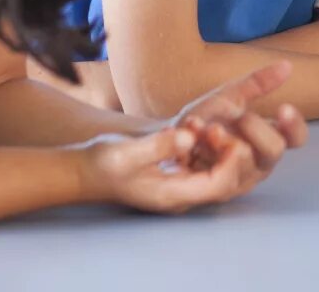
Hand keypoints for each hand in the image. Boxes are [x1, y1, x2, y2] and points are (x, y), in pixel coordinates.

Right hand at [78, 123, 271, 213]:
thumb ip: (159, 145)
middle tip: (213, 127)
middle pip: (226, 180)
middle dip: (230, 150)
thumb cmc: (103, 164)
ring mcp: (183, 184)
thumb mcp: (127, 152)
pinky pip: (206, 160)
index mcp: (172, 194)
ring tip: (198, 123)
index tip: (223, 134)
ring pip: (219, 168)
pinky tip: (192, 124)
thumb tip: (190, 138)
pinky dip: (206, 141)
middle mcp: (183, 193)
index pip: (219, 185)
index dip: (231, 161)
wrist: (86, 171)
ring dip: (218, 143)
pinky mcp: (180, 172)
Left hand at [171, 62, 307, 172]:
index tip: (283, 107)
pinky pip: (224, 179)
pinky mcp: (217, 193)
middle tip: (239, 117)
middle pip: (275, 150)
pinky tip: (199, 139)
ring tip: (209, 128)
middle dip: (256, 129)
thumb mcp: (229, 97)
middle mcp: (259, 164)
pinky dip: (211, 154)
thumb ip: (257, 84)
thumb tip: (287, 65)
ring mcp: (239, 180)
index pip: (295, 138)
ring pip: (248, 163)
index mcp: (268, 141)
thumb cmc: (202, 122)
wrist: (167, 139)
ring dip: (228, 140)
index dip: (295, 125)